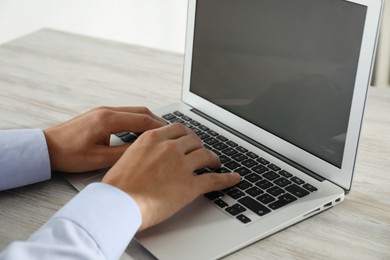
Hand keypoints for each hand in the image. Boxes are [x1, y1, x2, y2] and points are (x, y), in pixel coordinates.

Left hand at [44, 106, 164, 172]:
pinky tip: (140, 131)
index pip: (142, 119)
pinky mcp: (99, 115)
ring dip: (147, 120)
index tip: (172, 133)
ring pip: (133, 111)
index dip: (160, 126)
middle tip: (170, 132)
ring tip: (159, 132)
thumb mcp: (99, 159)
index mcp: (108, 119)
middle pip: (140, 111)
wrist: (46, 148)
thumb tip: (144, 150)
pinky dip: (136, 120)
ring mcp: (102, 111)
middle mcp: (107, 111)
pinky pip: (124, 114)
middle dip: (157, 121)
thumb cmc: (68, 154)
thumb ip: (124, 154)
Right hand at [102, 123, 240, 230]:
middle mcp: (169, 148)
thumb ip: (145, 150)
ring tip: (215, 162)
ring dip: (213, 158)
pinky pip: (214, 179)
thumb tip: (152, 154)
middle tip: (202, 150)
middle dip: (200, 145)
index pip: (178, 128)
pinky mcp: (190, 185)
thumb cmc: (118, 186)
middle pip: (194, 140)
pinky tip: (233, 178)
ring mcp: (181, 165)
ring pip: (206, 155)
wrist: (117, 204)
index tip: (190, 138)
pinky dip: (227, 179)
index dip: (188, 134)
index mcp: (153, 139)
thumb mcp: (128, 157)